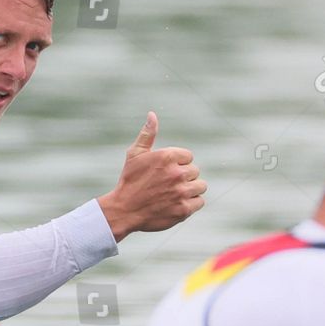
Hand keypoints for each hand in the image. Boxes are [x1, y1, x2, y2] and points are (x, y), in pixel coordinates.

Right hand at [97, 112, 205, 241]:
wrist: (124, 210)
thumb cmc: (129, 181)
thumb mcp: (135, 154)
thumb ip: (148, 134)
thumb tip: (152, 114)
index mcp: (167, 156)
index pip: (188, 157)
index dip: (178, 164)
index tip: (165, 172)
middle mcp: (176, 173)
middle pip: (195, 171)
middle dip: (184, 177)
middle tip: (167, 185)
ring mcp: (181, 192)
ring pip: (200, 186)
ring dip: (190, 190)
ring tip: (174, 194)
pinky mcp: (184, 209)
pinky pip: (199, 202)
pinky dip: (191, 204)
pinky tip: (177, 204)